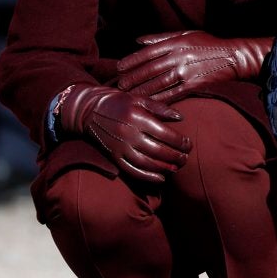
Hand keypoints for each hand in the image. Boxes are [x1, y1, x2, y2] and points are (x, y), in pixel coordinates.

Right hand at [59, 84, 190, 181]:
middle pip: (158, 151)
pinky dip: (147, 177)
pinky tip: (160, 178)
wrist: (88, 109)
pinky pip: (132, 171)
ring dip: (164, 168)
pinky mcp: (113, 156)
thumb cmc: (118, 102)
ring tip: (176, 168)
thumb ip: (160, 108)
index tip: (188, 144)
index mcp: (137, 118)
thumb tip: (181, 117)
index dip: (180, 142)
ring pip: (146, 163)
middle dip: (175, 157)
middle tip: (186, 158)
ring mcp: (120, 147)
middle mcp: (128, 134)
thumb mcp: (139, 99)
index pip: (165, 134)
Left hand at [116, 30, 272, 102]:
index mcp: (175, 43)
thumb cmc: (209, 43)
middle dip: (132, 78)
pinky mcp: (194, 85)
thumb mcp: (186, 34)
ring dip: (141, 91)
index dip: (131, 60)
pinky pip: (173, 94)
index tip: (119, 67)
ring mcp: (186, 72)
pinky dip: (159, 100)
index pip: (148, 52)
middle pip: (149, 69)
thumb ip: (161, 37)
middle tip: (119, 85)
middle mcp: (179, 57)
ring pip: (158, 83)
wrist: (234, 56)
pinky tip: (148, 104)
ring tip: (129, 96)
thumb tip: (138, 40)